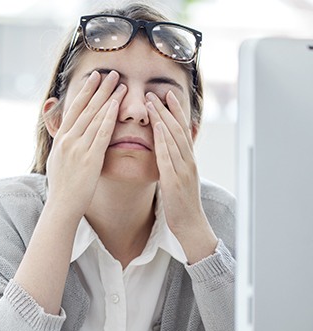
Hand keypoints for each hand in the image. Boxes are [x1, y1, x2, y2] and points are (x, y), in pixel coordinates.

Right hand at [46, 70, 126, 220]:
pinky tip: (117, 105)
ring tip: (118, 83)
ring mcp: (78, 148)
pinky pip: (101, 134)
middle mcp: (68, 140)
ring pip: (94, 117)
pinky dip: (109, 117)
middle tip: (110, 72)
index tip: (94, 78)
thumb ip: (63, 144)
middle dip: (98, 89)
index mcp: (61, 140)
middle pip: (85, 108)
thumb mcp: (57, 161)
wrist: (62, 205)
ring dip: (107, 98)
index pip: (74, 110)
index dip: (85, 92)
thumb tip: (64, 134)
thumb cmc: (62, 187)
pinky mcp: (89, 159)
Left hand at [146, 90, 216, 262]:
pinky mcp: (174, 181)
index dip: (175, 111)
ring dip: (162, 118)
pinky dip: (162, 141)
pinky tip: (156, 129)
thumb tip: (168, 149)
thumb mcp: (181, 178)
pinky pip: (168, 157)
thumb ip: (177, 162)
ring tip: (152, 102)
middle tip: (155, 91)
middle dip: (167, 109)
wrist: (191, 225)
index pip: (182, 130)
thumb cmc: (183, 203)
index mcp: (189, 160)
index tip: (167, 94)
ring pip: (173, 139)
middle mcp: (188, 161)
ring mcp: (183, 170)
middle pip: (178, 130)